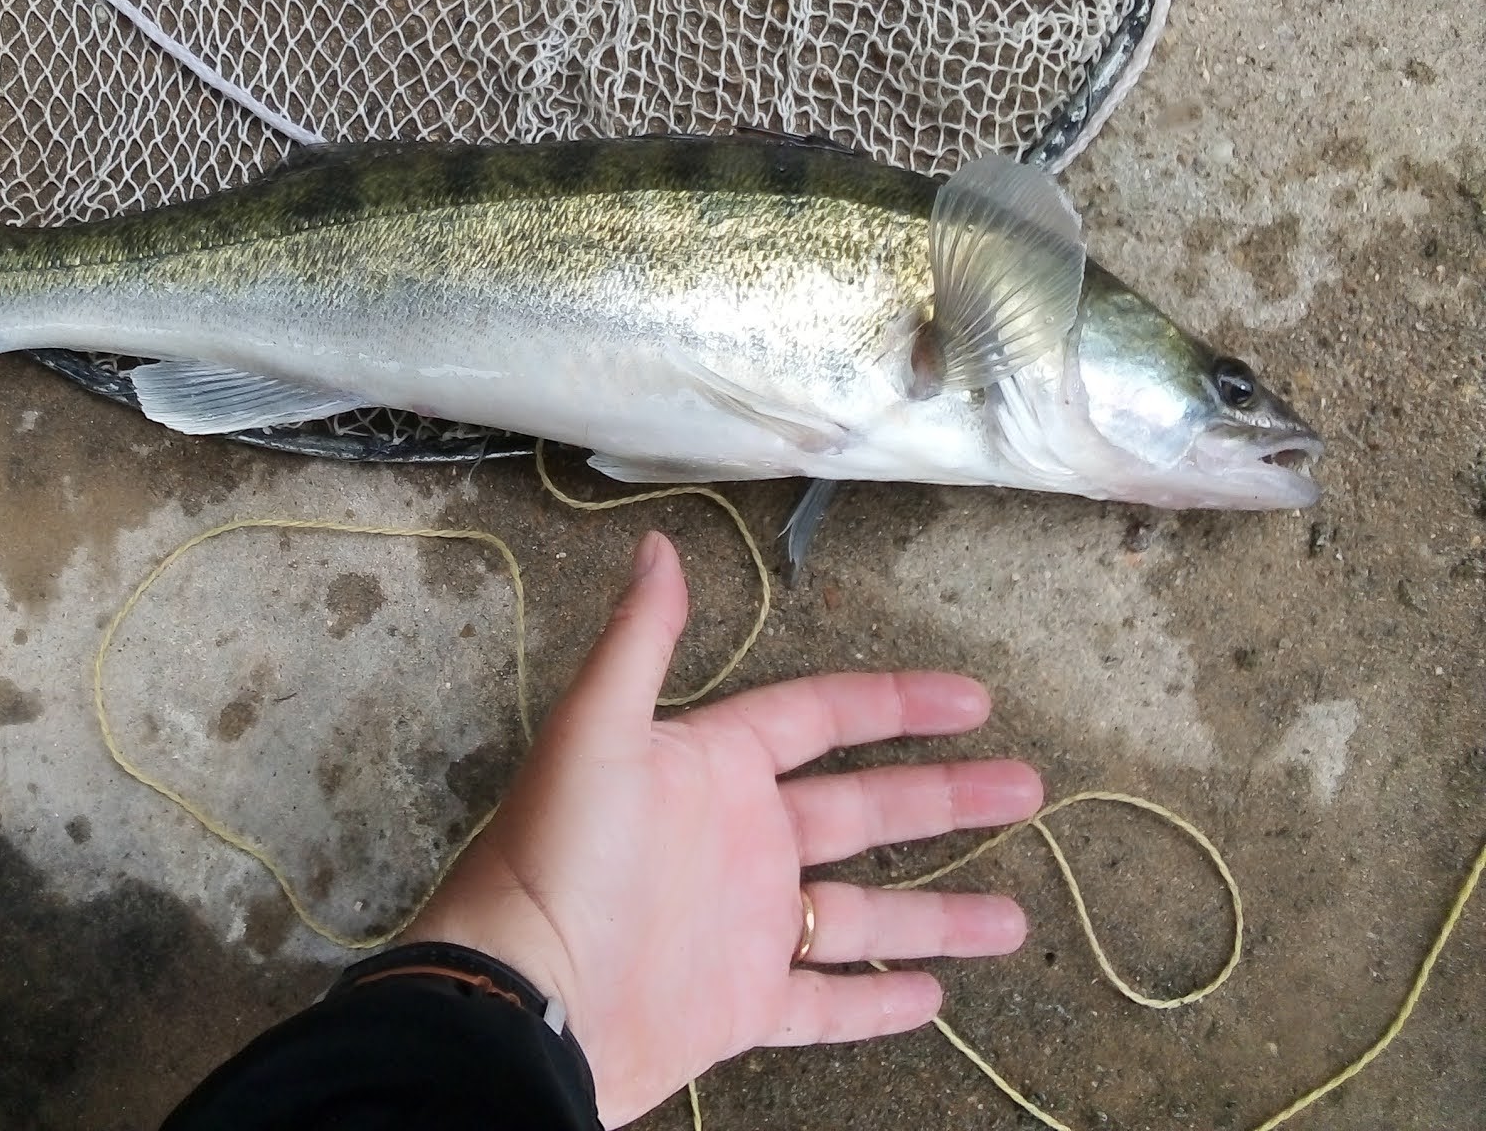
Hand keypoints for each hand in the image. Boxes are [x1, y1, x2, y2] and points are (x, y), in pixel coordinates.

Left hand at [403, 531, 1041, 1126]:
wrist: (524, 993)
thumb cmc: (556, 855)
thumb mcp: (597, 730)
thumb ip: (640, 639)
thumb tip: (655, 544)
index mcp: (712, 768)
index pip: (822, 719)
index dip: (895, 705)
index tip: (972, 699)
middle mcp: (737, 841)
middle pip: (863, 811)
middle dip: (946, 797)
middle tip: (1027, 786)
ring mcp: (742, 927)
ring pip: (861, 915)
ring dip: (936, 914)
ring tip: (1015, 916)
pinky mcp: (737, 1007)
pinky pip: (824, 1005)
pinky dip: (877, 1002)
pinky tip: (933, 996)